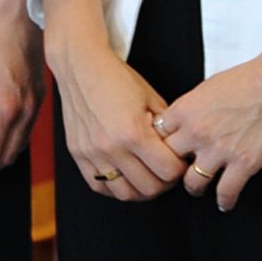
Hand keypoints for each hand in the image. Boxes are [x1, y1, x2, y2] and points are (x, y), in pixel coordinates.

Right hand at [40, 0, 185, 200]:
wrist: (80, 66)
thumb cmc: (118, 79)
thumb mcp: (152, 100)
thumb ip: (168, 131)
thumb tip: (183, 153)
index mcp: (134, 133)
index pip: (170, 172)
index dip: (180, 168)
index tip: (179, 160)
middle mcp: (111, 147)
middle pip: (150, 188)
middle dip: (165, 182)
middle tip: (166, 170)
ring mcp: (92, 153)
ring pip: (125, 194)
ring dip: (142, 189)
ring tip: (148, 176)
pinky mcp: (78, 153)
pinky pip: (100, 186)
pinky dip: (116, 187)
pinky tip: (125, 175)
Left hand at [155, 22, 261, 210]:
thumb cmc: (245, 79)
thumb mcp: (203, 89)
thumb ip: (188, 110)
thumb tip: (181, 124)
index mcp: (183, 112)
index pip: (156, 137)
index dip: (159, 146)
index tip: (162, 153)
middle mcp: (196, 133)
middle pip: (169, 161)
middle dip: (171, 168)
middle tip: (175, 173)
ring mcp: (219, 150)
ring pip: (192, 182)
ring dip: (193, 188)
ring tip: (196, 189)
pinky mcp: (244, 163)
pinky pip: (226, 191)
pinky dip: (225, 201)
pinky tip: (224, 203)